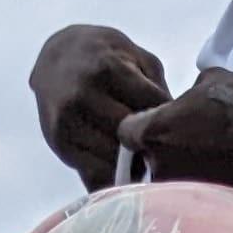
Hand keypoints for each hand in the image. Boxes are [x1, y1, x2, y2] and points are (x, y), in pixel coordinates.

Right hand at [32, 26, 171, 186]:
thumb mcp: (134, 55)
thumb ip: (155, 86)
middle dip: (153, 146)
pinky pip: (95, 175)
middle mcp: (82, 95)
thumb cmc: (103, 56)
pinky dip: (115, 178)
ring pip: (114, 160)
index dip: (170, 119)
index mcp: (106, 69)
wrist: (54, 58)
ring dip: (135, 166)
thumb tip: (174, 127)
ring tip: (146, 159)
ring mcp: (68, 122)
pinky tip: (126, 171)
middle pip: (132, 137)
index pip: (152, 106)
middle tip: (166, 150)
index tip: (179, 125)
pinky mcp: (60, 144)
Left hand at [115, 70, 232, 196]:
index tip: (158, 123)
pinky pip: (189, 200)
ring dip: (181, 173)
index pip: (126, 130)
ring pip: (167, 182)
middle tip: (187, 144)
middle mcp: (158, 166)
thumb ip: (190, 92)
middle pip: (145, 161)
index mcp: (153, 131)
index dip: (140, 125)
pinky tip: (220, 179)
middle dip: (160, 153)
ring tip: (208, 163)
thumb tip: (191, 97)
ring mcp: (178, 192)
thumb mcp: (212, 80)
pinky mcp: (199, 211)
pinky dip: (200, 192)